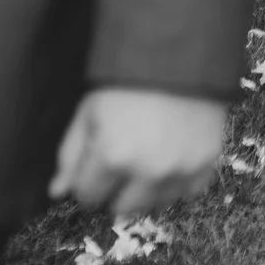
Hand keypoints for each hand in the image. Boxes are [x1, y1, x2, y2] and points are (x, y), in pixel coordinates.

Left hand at [48, 87, 226, 216]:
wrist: (181, 56)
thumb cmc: (128, 81)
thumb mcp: (89, 111)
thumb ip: (71, 155)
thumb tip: (57, 192)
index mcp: (113, 156)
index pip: (88, 197)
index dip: (88, 180)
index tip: (97, 162)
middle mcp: (149, 170)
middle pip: (121, 208)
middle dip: (116, 188)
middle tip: (123, 157)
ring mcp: (181, 169)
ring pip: (154, 205)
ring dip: (147, 188)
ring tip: (148, 155)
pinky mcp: (207, 163)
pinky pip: (187, 193)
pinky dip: (177, 182)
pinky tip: (171, 157)